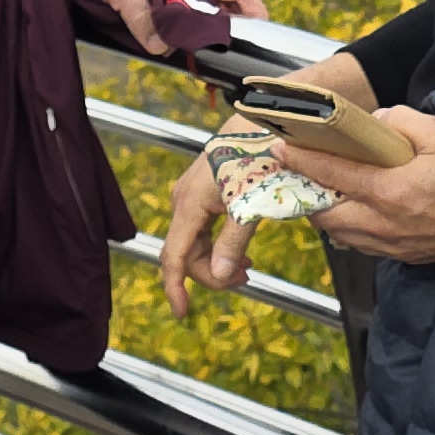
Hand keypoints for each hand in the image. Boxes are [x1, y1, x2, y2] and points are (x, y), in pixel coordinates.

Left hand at [73, 0, 265, 55]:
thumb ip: (140, 18)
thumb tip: (162, 47)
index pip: (214, 5)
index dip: (222, 29)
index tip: (227, 50)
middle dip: (250, 14)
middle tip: (258, 41)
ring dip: (235, 11)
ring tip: (240, 38)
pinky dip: (218, 7)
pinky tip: (211, 24)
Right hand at [159, 144, 259, 314]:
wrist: (261, 121)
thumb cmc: (256, 156)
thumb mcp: (249, 204)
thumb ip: (234, 242)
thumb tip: (221, 275)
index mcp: (189, 206)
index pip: (173, 257)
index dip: (175, 287)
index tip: (181, 313)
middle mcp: (183, 201)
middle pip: (187, 253)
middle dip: (211, 273)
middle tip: (245, 280)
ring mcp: (192, 195)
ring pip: (196, 241)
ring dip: (218, 260)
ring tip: (246, 268)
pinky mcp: (204, 190)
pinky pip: (204, 228)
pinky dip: (220, 244)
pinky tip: (240, 251)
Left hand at [287, 109, 434, 263]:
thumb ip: (402, 120)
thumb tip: (376, 121)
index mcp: (391, 191)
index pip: (331, 175)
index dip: (301, 161)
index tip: (281, 149)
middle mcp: (384, 224)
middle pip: (324, 213)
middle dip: (306, 193)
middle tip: (299, 173)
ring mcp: (392, 245)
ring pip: (338, 234)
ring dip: (325, 213)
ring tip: (323, 191)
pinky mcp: (403, 256)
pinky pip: (360, 245)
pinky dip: (347, 229)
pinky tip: (352, 211)